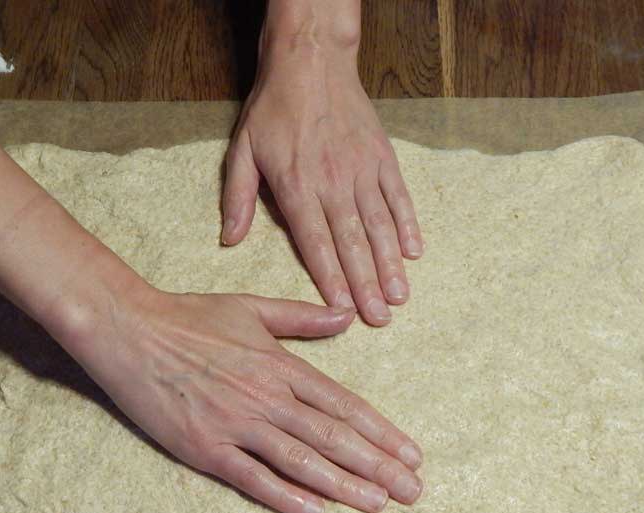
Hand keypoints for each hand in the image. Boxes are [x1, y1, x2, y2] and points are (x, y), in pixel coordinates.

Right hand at [65, 286, 423, 512]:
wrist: (128, 331)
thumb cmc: (188, 317)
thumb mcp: (251, 307)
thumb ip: (302, 317)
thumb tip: (347, 316)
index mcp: (280, 365)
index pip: (343, 404)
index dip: (381, 432)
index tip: (411, 454)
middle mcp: (266, 396)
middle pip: (333, 436)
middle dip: (377, 466)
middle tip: (412, 491)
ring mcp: (235, 423)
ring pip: (301, 460)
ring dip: (343, 484)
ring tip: (378, 504)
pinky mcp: (205, 447)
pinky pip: (251, 477)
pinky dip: (284, 495)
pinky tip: (314, 512)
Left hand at [221, 40, 422, 326]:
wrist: (310, 62)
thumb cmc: (273, 109)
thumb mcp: (242, 150)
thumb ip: (237, 197)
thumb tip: (228, 239)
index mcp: (297, 187)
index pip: (315, 243)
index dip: (331, 279)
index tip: (343, 311)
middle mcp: (333, 183)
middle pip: (352, 243)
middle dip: (367, 284)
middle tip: (381, 319)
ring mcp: (362, 170)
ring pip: (379, 225)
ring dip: (391, 264)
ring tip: (400, 296)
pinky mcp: (382, 157)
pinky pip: (398, 196)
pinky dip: (408, 224)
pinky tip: (414, 252)